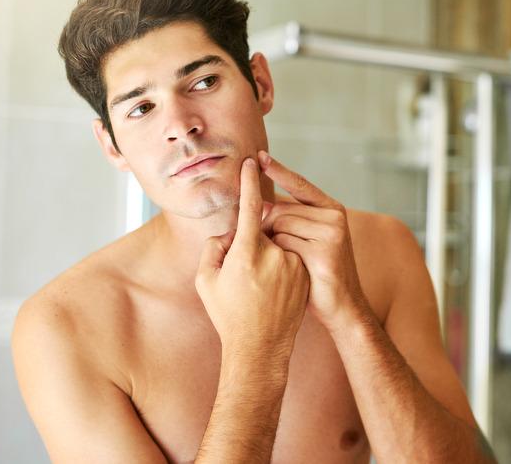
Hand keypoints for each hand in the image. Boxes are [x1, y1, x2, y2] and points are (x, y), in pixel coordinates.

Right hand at [195, 157, 309, 361]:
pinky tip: (271, 289)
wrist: (260, 348)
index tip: (252, 163)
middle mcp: (273, 256)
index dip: (251, 183)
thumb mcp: (205, 281)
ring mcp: (293, 265)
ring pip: (278, 242)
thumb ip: (214, 247)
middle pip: (263, 227)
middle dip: (252, 235)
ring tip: (256, 284)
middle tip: (241, 267)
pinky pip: (290, 255)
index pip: (251, 207)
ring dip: (268, 251)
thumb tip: (230, 230)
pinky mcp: (304, 274)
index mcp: (246, 254)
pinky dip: (280, 263)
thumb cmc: (227, 316)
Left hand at [257, 151, 369, 331]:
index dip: (278, 170)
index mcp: (332, 209)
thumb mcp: (308, 241)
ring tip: (286, 263)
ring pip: (279, 225)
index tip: (258, 156)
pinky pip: (283, 244)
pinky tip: (291, 270)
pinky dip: (279, 256)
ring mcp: (331, 233)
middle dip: (266, 227)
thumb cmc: (318, 274)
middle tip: (269, 250)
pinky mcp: (324, 251)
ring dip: (272, 244)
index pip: (300, 184)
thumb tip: (260, 204)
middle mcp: (334, 216)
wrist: (343, 308)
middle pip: (280, 209)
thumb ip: (291, 220)